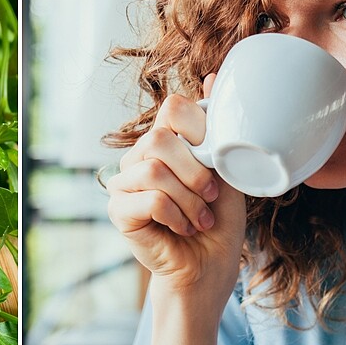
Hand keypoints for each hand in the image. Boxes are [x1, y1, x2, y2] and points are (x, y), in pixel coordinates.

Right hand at [106, 75, 246, 296]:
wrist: (209, 269)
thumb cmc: (219, 222)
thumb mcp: (227, 169)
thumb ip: (217, 129)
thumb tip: (215, 75)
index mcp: (164, 143)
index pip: (172, 108)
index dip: (199, 129)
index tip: (216, 161)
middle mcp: (139, 157)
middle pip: (160, 138)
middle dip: (195, 171)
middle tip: (211, 196)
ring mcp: (124, 183)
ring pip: (154, 169)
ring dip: (188, 199)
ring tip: (200, 218)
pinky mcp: (118, 210)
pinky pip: (148, 198)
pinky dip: (176, 215)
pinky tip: (183, 229)